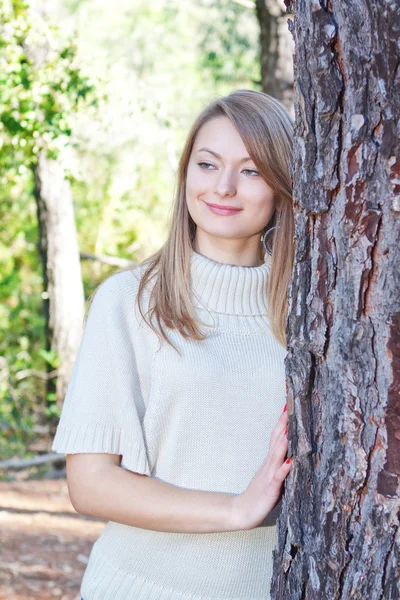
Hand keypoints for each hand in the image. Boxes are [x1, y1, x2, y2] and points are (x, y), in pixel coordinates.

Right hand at [231, 406, 290, 530]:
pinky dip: (283, 469)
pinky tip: (290, 462)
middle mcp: (269, 464)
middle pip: (277, 440)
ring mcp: (269, 476)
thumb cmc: (259, 495)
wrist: (242, 512)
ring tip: (290, 427)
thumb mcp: (272, 476)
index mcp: (271, 461)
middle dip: (283, 423)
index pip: (278, 436)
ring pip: (277, 455)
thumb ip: (280, 463)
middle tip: (290, 406)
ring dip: (283, 441)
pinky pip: (277, 478)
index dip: (283, 421)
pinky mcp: (270, 489)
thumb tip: (292, 451)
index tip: (289, 405)